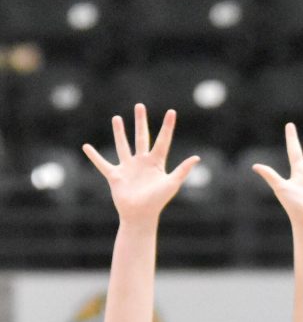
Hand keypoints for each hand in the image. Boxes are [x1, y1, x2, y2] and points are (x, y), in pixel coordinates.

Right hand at [82, 103, 199, 223]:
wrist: (140, 216)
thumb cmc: (157, 201)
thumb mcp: (171, 184)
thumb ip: (182, 170)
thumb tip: (197, 158)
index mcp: (156, 163)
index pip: (162, 140)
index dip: (167, 127)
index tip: (171, 112)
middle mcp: (142, 162)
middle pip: (141, 137)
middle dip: (140, 122)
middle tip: (139, 106)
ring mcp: (128, 168)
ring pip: (122, 145)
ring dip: (119, 132)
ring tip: (116, 118)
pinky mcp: (115, 176)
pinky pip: (102, 164)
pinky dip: (94, 156)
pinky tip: (86, 147)